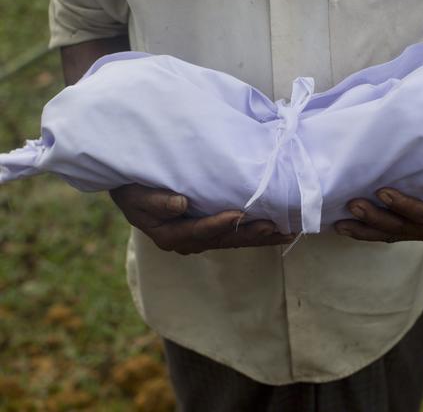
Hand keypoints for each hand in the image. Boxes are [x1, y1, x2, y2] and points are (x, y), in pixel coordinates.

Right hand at [109, 184, 294, 254]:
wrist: (130, 187)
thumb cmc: (132, 187)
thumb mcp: (135, 194)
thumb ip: (155, 201)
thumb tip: (181, 205)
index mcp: (169, 234)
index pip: (198, 231)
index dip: (218, 224)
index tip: (238, 214)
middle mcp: (188, 241)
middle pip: (224, 240)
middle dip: (252, 235)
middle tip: (277, 228)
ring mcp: (201, 237)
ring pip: (235, 239)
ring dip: (261, 236)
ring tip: (287, 231)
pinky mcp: (211, 230)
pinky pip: (236, 233)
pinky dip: (257, 231)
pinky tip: (278, 228)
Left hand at [334, 157, 422, 242]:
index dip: (404, 206)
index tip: (382, 192)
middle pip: (403, 228)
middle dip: (376, 219)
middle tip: (353, 206)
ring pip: (392, 234)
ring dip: (365, 230)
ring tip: (340, 225)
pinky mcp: (412, 228)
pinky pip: (389, 232)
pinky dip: (368, 231)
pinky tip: (348, 227)